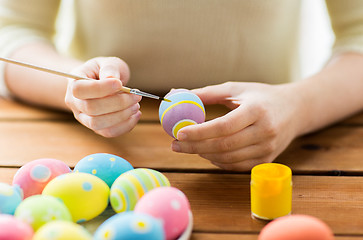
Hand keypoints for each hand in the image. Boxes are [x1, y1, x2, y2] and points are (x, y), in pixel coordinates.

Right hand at [65, 57, 141, 136]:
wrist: (103, 82)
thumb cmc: (105, 71)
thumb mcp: (108, 62)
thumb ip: (109, 68)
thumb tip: (111, 78)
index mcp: (74, 83)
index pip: (80, 89)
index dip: (100, 88)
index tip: (120, 83)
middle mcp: (75, 103)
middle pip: (91, 108)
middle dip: (117, 103)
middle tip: (136, 96)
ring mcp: (84, 117)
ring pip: (98, 124)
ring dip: (121, 116)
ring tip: (136, 105)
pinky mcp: (96, 127)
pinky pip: (108, 132)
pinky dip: (125, 126)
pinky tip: (135, 115)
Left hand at [171, 82, 301, 170]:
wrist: (295, 110)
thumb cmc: (261, 96)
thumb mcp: (236, 89)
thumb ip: (207, 93)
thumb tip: (176, 95)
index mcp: (257, 110)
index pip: (223, 126)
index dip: (199, 132)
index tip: (178, 132)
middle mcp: (264, 132)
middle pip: (223, 145)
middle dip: (195, 147)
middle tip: (175, 144)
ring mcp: (267, 149)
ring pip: (228, 158)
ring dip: (204, 155)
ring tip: (188, 147)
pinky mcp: (266, 160)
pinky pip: (236, 166)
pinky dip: (217, 161)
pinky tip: (207, 153)